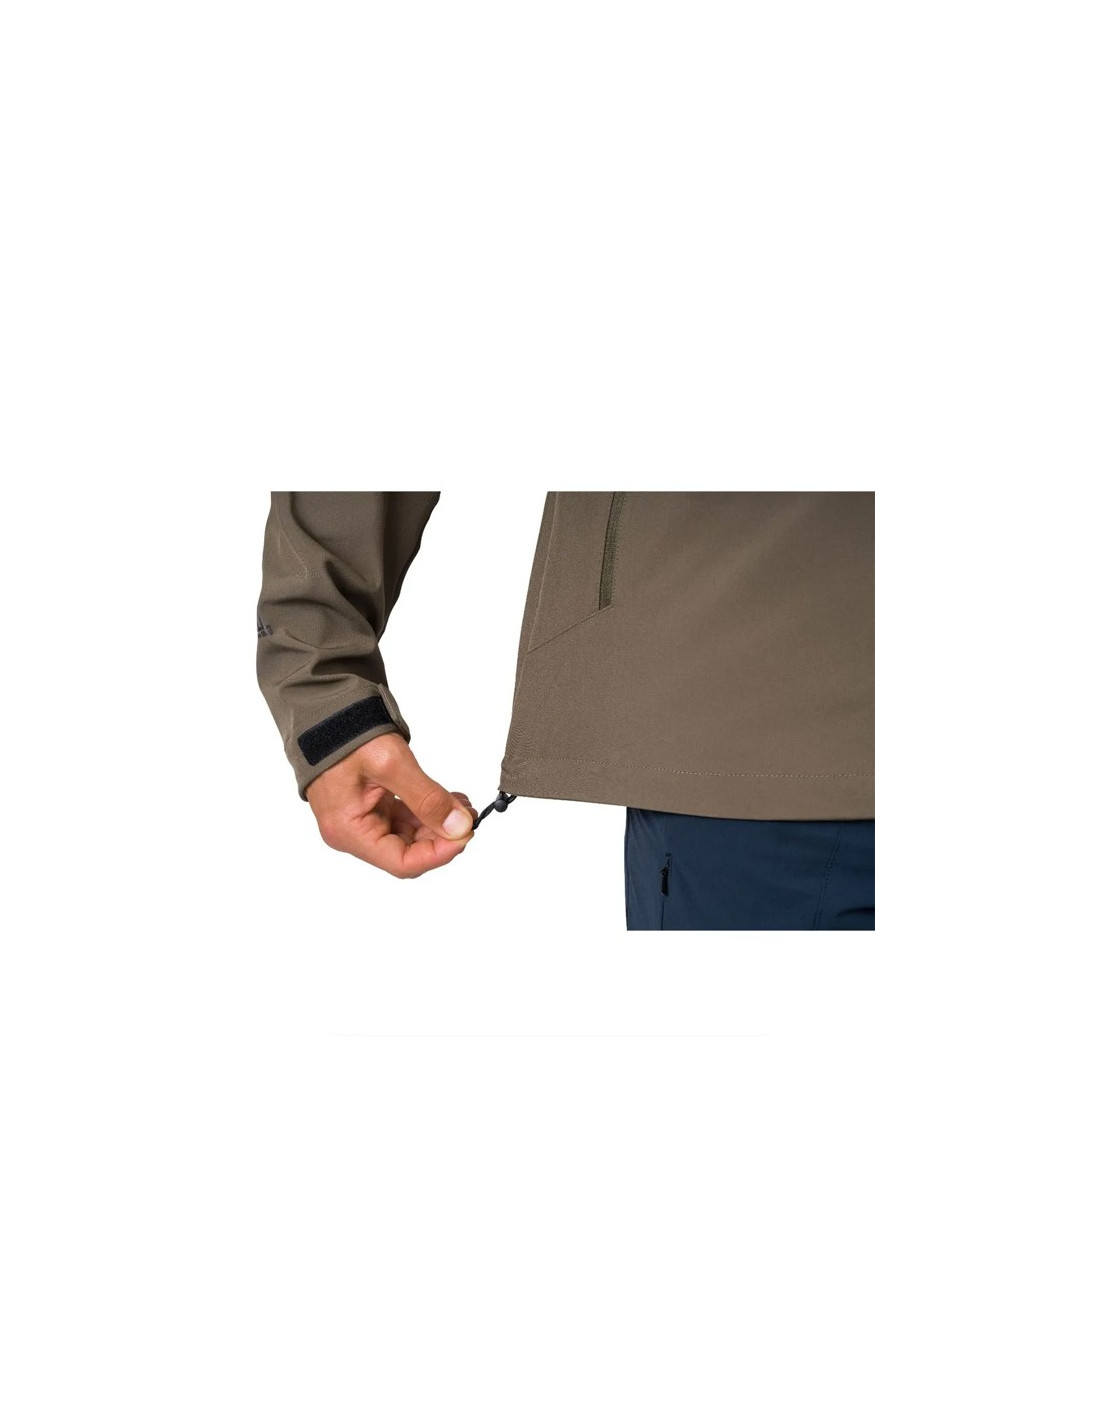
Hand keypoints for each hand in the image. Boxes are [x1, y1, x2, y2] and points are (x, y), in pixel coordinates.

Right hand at [306, 733, 475, 877]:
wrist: (323, 708)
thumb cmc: (343, 733)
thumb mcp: (391, 764)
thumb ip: (427, 798)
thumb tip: (459, 827)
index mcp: (349, 831)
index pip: (402, 863)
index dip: (439, 853)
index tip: (466, 832)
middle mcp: (351, 833)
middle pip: (407, 851)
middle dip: (442, 836)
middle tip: (470, 816)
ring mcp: (360, 819)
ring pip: (408, 836)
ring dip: (438, 823)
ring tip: (462, 804)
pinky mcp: (368, 806)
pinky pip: (402, 819)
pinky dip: (426, 811)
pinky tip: (447, 799)